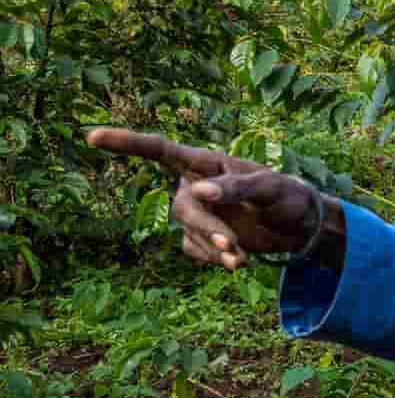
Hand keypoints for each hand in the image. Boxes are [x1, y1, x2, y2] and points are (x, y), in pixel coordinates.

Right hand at [85, 128, 336, 269]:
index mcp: (207, 163)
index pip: (160, 150)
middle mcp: (195, 186)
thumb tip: (199, 189)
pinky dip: (215, 259)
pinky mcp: (201, 238)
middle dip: (208, 230)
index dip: (126, 143)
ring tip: (242, 261)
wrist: (299, 227)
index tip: (92, 137)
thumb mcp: (270, 188)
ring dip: (214, 249)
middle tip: (235, 249)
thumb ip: (237, 187)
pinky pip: (196, 251)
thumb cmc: (286, 196)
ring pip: (189, 232)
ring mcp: (197, 213)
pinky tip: (236, 261)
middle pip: (182, 208)